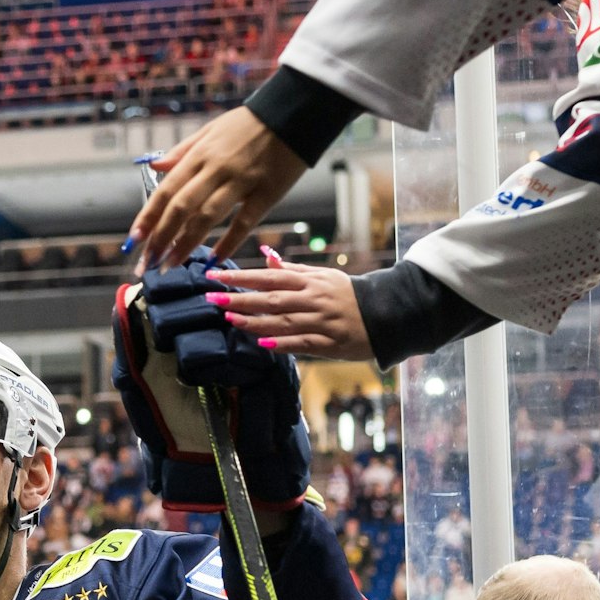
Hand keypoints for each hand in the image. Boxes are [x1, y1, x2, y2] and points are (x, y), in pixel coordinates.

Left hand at [126, 107, 306, 271]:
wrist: (294, 112)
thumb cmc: (249, 124)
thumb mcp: (211, 130)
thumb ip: (182, 151)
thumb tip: (154, 167)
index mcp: (200, 155)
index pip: (166, 190)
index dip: (148, 217)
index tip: (134, 240)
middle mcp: (216, 169)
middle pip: (181, 208)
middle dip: (161, 238)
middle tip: (147, 263)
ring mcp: (241, 181)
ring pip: (207, 217)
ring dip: (186, 244)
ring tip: (170, 265)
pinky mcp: (267, 193)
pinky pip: (244, 222)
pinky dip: (228, 242)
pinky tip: (213, 260)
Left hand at [206, 250, 372, 360]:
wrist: (386, 313)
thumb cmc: (347, 294)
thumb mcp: (322, 276)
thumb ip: (291, 269)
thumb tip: (264, 256)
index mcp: (310, 280)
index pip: (270, 275)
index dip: (242, 276)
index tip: (215, 276)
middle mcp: (313, 299)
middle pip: (272, 297)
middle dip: (240, 298)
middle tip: (212, 298)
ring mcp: (321, 321)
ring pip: (284, 321)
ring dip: (255, 321)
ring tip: (230, 320)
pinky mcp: (330, 343)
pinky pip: (303, 343)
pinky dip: (284, 343)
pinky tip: (263, 343)